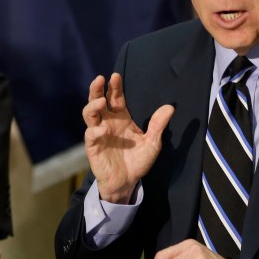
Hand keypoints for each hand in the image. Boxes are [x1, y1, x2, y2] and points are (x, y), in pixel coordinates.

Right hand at [83, 73, 173, 202]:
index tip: (116, 76)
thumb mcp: (152, 142)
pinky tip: (104, 131)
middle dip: (97, 89)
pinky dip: (96, 131)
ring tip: (101, 101)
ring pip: (89, 114)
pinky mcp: (93, 147)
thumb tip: (170, 107)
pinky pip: (90, 135)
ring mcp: (98, 133)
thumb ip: (158, 125)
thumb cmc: (138, 161)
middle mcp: (107, 122)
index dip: (114, 87)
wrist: (128, 182)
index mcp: (121, 118)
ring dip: (93, 106)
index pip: (115, 97)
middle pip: (97, 100)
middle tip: (100, 79)